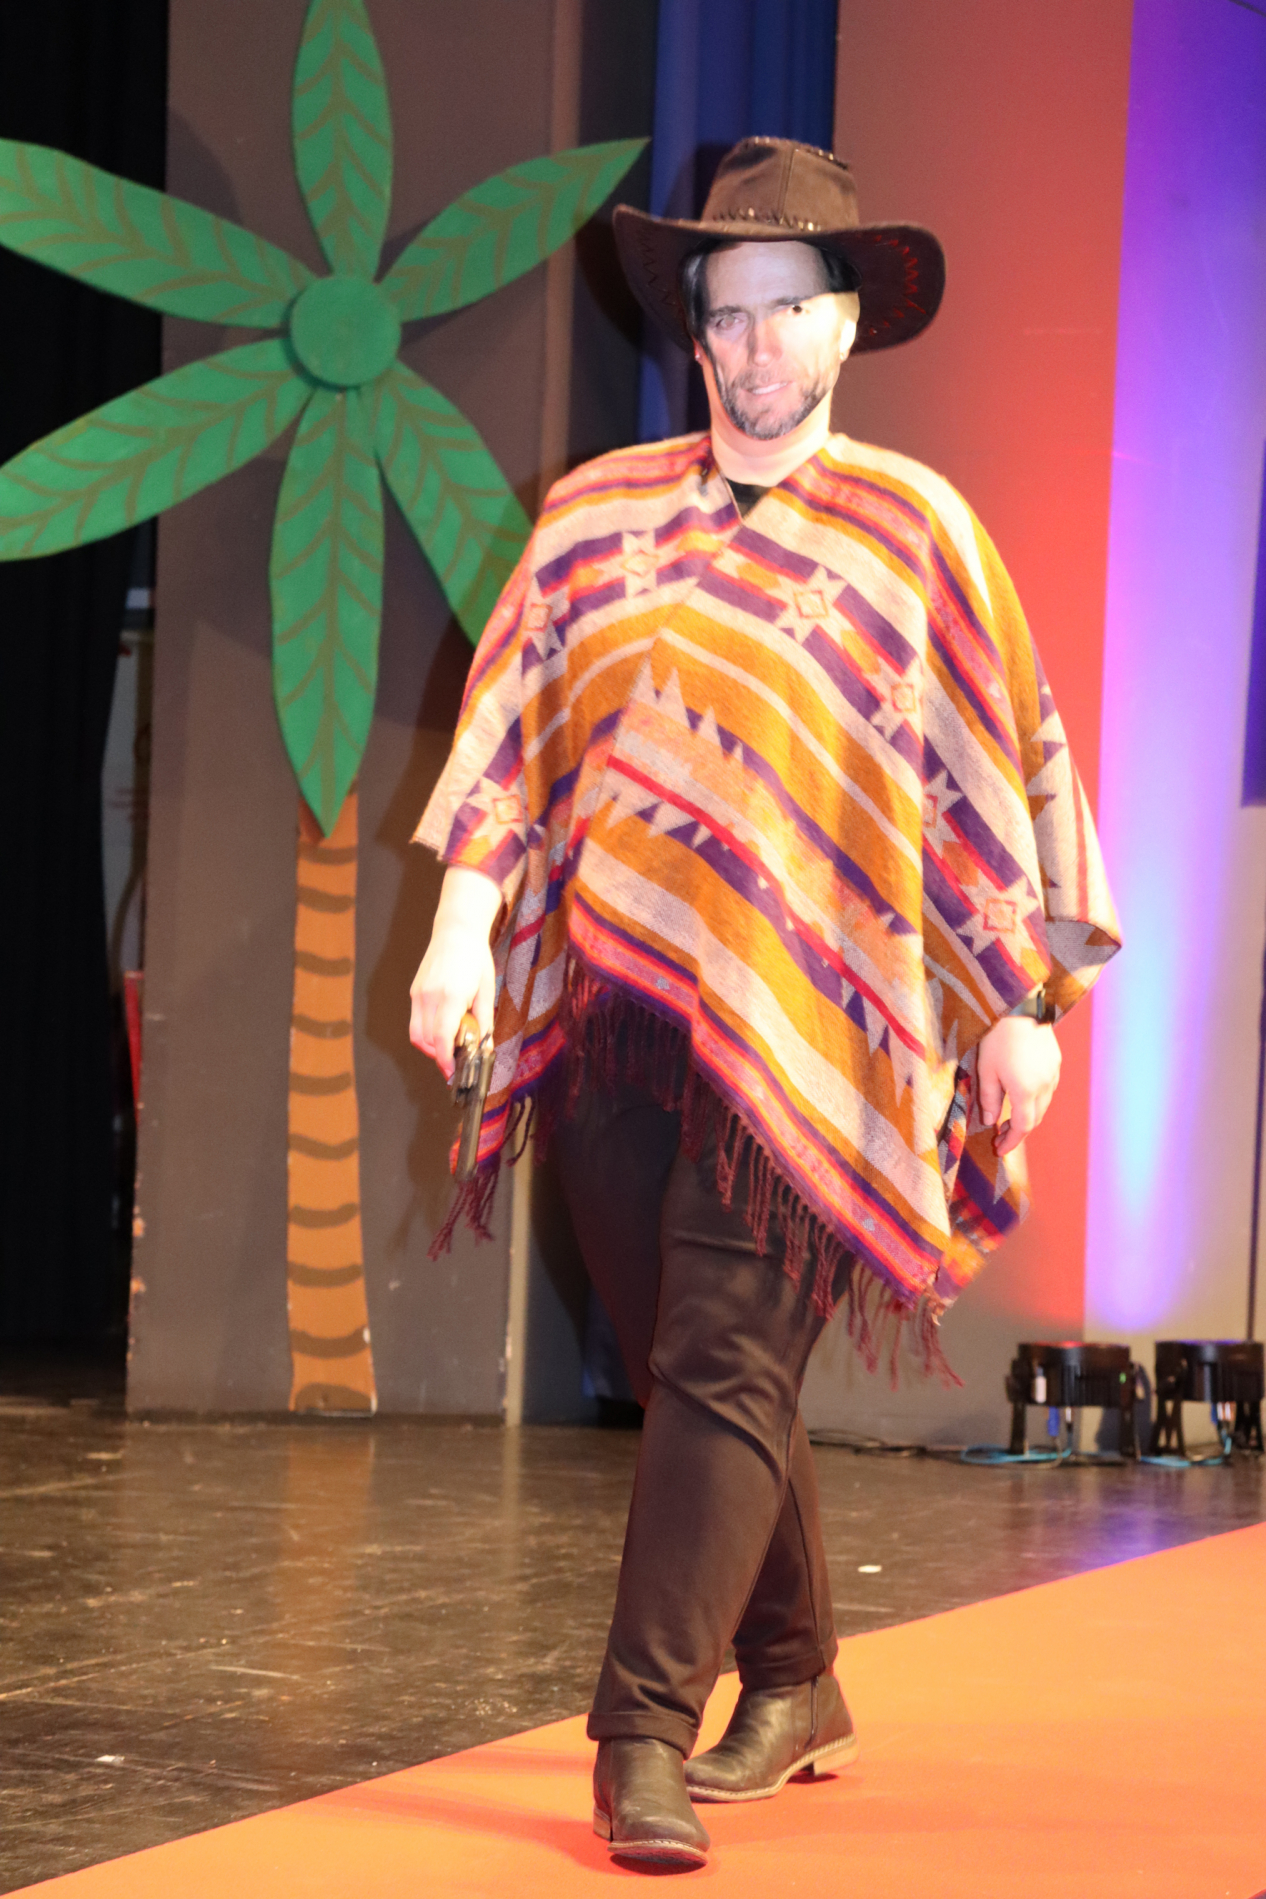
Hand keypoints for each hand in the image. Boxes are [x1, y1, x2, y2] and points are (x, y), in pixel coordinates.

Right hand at [408, 866, 500, 1079]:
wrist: (456, 932)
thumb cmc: (475, 958)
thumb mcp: (487, 989)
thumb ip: (484, 1019)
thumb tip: (483, 1045)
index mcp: (451, 995)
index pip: (442, 1037)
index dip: (444, 1059)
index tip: (451, 1071)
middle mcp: (430, 996)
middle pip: (428, 1041)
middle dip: (441, 1055)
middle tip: (458, 1057)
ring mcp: (419, 994)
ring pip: (417, 1035)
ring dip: (432, 1047)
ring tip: (450, 1044)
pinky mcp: (414, 992)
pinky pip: (416, 1022)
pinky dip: (426, 1033)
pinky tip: (442, 1029)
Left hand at [976, 1014, 1060, 1157]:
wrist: (1020, 1006)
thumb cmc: (997, 1037)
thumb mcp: (986, 1070)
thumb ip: (988, 1099)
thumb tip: (989, 1121)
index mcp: (1025, 1091)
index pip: (1023, 1127)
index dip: (1012, 1141)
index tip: (999, 1149)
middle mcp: (1044, 1085)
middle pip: (1035, 1118)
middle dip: (1019, 1131)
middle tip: (1000, 1136)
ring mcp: (1053, 1073)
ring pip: (1044, 1105)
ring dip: (1029, 1116)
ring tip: (1009, 1118)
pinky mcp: (1056, 1061)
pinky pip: (1048, 1089)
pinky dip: (1036, 1100)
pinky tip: (1022, 1096)